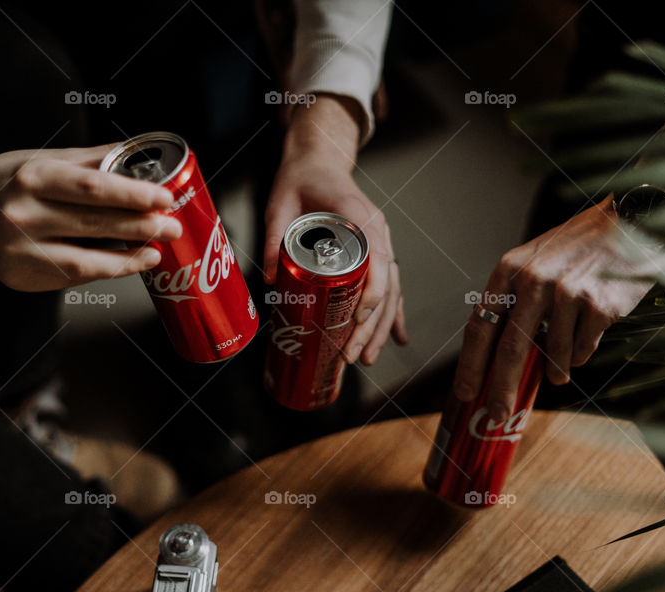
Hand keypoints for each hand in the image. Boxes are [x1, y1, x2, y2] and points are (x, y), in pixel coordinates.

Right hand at [0, 145, 181, 289]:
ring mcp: (19, 251)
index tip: (164, 198)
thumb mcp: (45, 159)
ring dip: (127, 259)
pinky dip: (104, 271)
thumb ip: (92, 161)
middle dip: (140, 228)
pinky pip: (73, 277)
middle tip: (170, 227)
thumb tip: (140, 154)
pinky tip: (126, 263)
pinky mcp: (22, 278)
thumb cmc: (9, 181)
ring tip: (154, 251)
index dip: (132, 194)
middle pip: (93, 225)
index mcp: (32, 177)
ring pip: (85, 262)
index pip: (91, 187)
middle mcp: (21, 215)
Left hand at [264, 95, 406, 365]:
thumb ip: (274, 239)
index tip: (359, 319)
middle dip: (373, 325)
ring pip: (391, 290)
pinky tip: (395, 339)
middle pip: (387, 284)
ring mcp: (380, 241)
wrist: (318, 160)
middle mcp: (377, 231)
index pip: (378, 258)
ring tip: (369, 357)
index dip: (372, 292)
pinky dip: (393, 314)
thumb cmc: (301, 179)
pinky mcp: (375, 251)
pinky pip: (390, 286)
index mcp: (359, 217)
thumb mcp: (280, 204)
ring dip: (382, 326)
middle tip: (355, 355)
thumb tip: (269, 279)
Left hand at [452, 197, 663, 420]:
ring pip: (553, 355)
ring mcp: (567, 293)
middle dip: (502, 388)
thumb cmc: (575, 250)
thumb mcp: (533, 263)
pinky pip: (582, 350)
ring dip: (553, 371)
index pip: (480, 326)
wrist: (628, 224)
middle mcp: (533, 281)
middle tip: (497, 415)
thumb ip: (513, 302)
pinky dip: (579, 353)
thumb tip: (494, 357)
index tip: (465, 393)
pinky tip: (585, 336)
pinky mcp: (598, 306)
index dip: (471, 364)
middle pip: (510, 349)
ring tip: (557, 372)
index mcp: (509, 270)